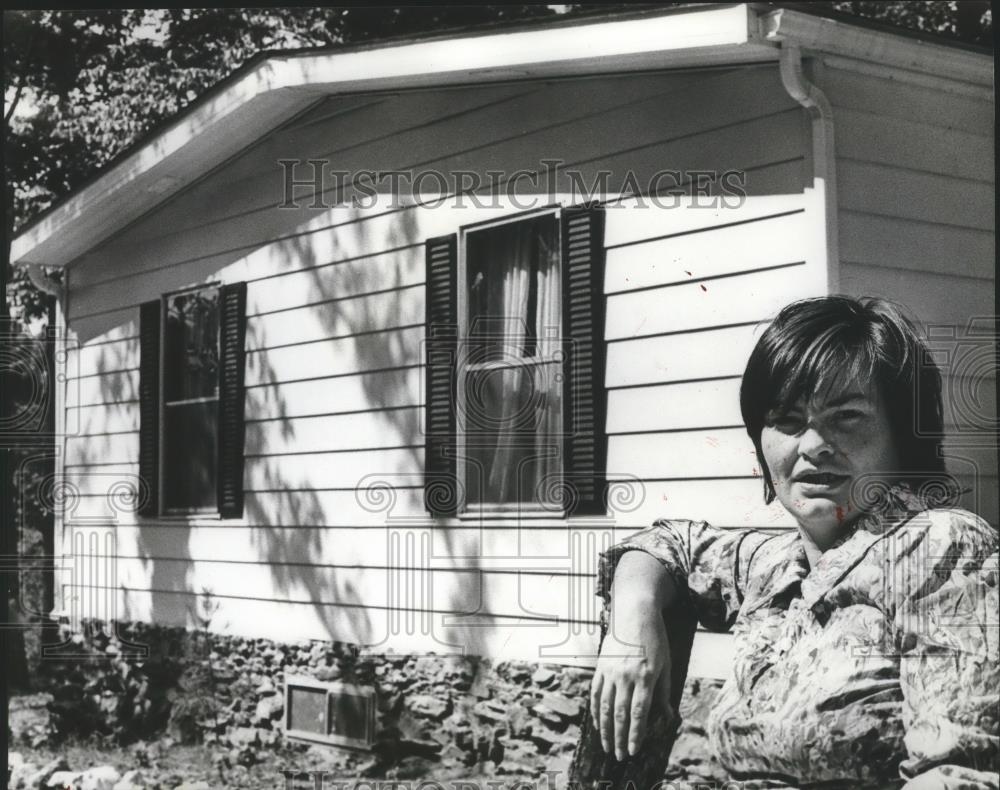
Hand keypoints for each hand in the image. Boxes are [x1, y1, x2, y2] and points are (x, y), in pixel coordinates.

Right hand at [590, 599, 674, 760]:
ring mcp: (610, 671)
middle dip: (620, 738)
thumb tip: (667, 715)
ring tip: (608, 747)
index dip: (636, 734)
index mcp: (646, 676)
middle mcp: (626, 675)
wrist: (634, 612)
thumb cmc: (654, 638)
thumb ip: (664, 691)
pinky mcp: (600, 666)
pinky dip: (596, 711)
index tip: (634, 750)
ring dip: (606, 730)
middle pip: (621, 714)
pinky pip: (596, 693)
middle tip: (620, 756)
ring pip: (605, 706)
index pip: (639, 713)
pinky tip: (598, 724)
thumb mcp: (666, 664)